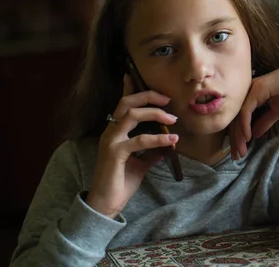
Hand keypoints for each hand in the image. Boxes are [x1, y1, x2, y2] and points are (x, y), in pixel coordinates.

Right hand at [86, 75, 178, 218]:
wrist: (106, 205)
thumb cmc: (121, 182)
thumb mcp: (141, 162)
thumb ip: (152, 150)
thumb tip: (169, 142)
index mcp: (115, 131)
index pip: (122, 104)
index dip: (128, 87)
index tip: (133, 74)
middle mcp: (110, 132)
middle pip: (127, 102)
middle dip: (148, 96)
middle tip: (167, 99)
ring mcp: (110, 141)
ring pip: (131, 114)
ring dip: (154, 113)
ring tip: (173, 119)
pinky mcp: (114, 154)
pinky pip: (138, 140)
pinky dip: (158, 139)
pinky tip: (172, 141)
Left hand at [231, 58, 278, 158]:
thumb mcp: (278, 111)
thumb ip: (265, 120)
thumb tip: (255, 134)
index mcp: (254, 94)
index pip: (241, 117)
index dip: (239, 135)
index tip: (240, 151)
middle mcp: (250, 90)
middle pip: (237, 117)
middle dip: (236, 138)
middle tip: (237, 156)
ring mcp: (252, 88)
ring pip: (239, 114)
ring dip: (239, 135)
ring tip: (241, 151)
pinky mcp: (258, 89)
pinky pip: (246, 110)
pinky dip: (245, 124)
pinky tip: (247, 137)